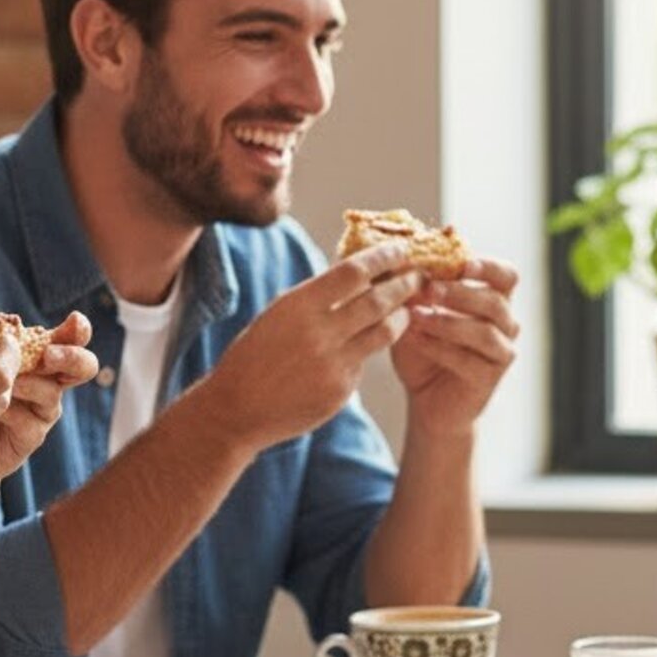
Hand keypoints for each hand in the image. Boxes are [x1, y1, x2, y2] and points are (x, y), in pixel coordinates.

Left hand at [0, 312, 98, 488]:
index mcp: (32, 355)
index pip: (65, 339)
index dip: (76, 329)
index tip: (73, 320)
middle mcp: (44, 380)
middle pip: (81, 366)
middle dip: (71, 357)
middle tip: (48, 356)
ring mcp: (41, 409)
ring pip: (53, 392)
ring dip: (33, 384)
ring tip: (10, 383)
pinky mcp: (31, 436)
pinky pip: (32, 423)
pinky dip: (16, 414)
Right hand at [207, 244, 423, 450]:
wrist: (237, 408)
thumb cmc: (256, 354)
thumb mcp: (279, 314)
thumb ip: (317, 296)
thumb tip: (358, 272)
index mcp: (299, 304)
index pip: (353, 271)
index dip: (383, 257)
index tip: (401, 249)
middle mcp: (319, 332)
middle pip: (378, 300)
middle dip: (405, 285)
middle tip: (420, 276)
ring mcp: (332, 363)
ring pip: (385, 331)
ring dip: (401, 316)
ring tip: (407, 308)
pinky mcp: (341, 390)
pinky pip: (366, 361)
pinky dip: (370, 349)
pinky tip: (369, 344)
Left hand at [393, 258, 519, 438]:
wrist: (425, 399)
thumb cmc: (423, 349)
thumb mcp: (415, 314)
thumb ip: (415, 291)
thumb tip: (402, 260)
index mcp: (494, 302)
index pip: (507, 276)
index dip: (489, 267)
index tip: (461, 264)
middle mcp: (506, 325)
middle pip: (496, 301)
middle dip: (461, 293)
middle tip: (429, 288)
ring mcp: (501, 353)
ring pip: (485, 332)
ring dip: (448, 321)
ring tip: (416, 316)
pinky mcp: (489, 379)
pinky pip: (469, 360)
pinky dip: (439, 348)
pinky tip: (416, 339)